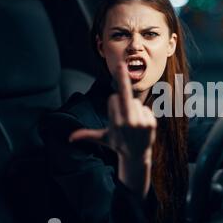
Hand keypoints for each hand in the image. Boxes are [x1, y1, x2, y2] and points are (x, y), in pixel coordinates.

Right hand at [69, 63, 155, 196]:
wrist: (136, 157)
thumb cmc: (118, 145)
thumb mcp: (102, 139)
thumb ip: (88, 135)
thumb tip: (70, 139)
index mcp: (115, 123)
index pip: (113, 99)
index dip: (114, 103)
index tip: (115, 111)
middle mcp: (127, 122)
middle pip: (124, 96)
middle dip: (122, 79)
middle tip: (120, 64)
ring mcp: (140, 123)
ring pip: (136, 102)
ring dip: (134, 109)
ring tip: (133, 124)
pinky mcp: (151, 123)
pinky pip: (146, 108)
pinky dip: (144, 113)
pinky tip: (142, 126)